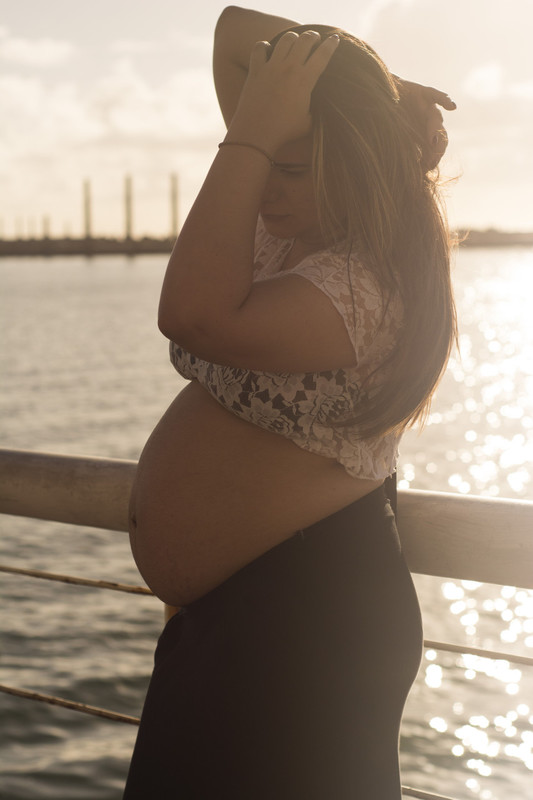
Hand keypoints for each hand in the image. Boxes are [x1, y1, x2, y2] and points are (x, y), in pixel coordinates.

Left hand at [227, 31, 339, 152]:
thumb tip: (321, 110)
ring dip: (292, 38)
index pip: (323, 55)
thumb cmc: (284, 131)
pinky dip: (264, 46)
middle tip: (314, 40)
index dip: (331, 44)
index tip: (335, 39)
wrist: (256, 134)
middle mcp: (289, 68)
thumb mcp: (308, 124)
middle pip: (305, 40)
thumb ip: (316, 112)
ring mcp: (271, 67)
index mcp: (305, 80)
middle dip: (313, 36)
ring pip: (285, 39)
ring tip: (294, 42)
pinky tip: (268, 50)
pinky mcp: (255, 70)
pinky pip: (259, 48)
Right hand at [396, 78, 455, 169]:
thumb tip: (411, 172)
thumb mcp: (395, 137)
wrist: (382, 94)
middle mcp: (430, 121)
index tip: (429, 168)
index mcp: (426, 133)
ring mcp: (428, 106)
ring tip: (432, 140)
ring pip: (436, 119)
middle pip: (440, 135)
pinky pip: (435, 96)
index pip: (436, 147)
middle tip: (431, 160)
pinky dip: (444, 100)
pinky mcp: (423, 92)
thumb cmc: (389, 118)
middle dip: (437, 149)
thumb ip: (404, 151)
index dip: (434, 157)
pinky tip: (451, 107)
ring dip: (435, 130)